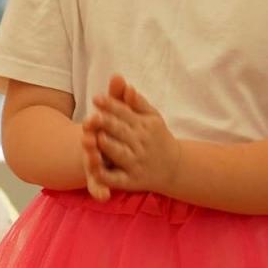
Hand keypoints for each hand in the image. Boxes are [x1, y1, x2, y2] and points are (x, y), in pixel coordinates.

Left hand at [82, 75, 181, 195]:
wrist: (175, 168)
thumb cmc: (157, 138)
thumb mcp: (153, 118)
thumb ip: (139, 103)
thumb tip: (127, 87)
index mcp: (144, 126)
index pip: (125, 113)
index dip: (111, 106)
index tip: (96, 98)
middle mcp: (140, 144)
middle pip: (121, 131)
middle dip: (106, 124)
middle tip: (91, 117)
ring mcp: (136, 163)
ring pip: (119, 154)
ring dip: (107, 147)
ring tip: (94, 139)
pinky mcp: (131, 181)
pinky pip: (116, 179)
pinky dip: (105, 176)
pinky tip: (94, 171)